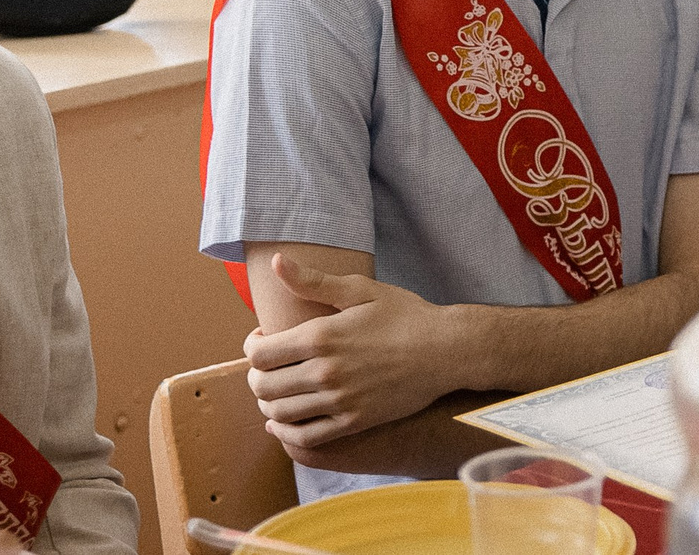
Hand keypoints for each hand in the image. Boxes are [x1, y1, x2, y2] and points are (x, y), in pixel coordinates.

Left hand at [245, 253, 459, 450]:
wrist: (446, 350)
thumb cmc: (405, 315)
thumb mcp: (362, 290)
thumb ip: (314, 281)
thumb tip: (276, 262)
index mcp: (322, 336)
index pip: (259, 353)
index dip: (252, 347)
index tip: (261, 340)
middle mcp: (325, 371)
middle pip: (263, 385)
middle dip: (256, 376)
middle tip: (266, 368)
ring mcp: (339, 400)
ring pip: (279, 412)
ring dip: (268, 403)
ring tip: (276, 390)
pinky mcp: (353, 422)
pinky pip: (306, 437)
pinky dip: (285, 432)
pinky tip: (282, 423)